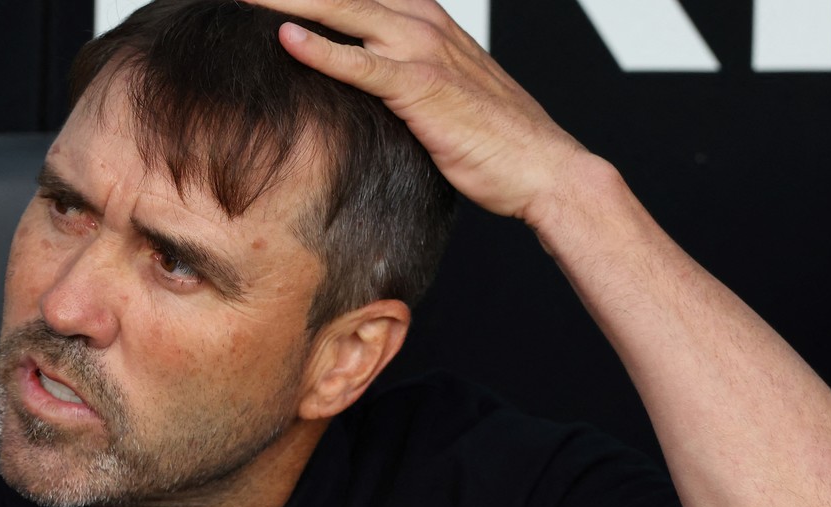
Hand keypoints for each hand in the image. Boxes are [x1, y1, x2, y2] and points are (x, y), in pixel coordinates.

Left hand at [247, 0, 587, 223]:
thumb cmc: (494, 137)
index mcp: (424, 18)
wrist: (544, 167)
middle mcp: (422, 22)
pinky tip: (287, 38)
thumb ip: (399, 75)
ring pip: (344, 10)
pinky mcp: (423, 88)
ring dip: (289, 0)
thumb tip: (358, 87)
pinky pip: (364, 64)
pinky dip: (324, 50)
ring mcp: (424, 50)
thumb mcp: (441, 93)